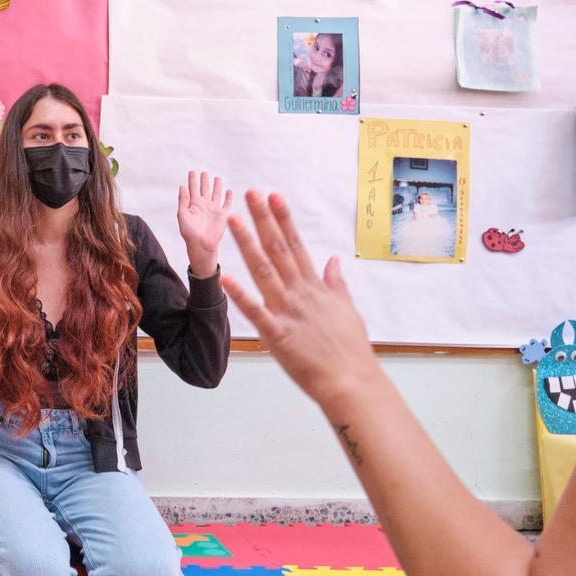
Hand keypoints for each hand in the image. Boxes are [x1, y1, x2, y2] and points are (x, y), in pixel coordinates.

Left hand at [177, 170, 232, 278]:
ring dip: (217, 186)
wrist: (201, 245)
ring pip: (216, 194)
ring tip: (217, 178)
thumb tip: (182, 186)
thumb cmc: (189, 232)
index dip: (192, 180)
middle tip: (204, 172)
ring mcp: (214, 209)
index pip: (193, 189)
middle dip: (204, 180)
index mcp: (193, 204)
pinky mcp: (223, 215)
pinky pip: (227, 203)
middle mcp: (204, 205)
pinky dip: (228, 197)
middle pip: (205, 189)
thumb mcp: (182, 214)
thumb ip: (183, 200)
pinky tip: (229, 190)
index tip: (192, 171)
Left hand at [220, 191, 382, 407]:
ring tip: (233, 220)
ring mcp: (288, 312)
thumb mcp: (347, 310)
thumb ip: (336, 284)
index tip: (273, 196)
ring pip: (264, 271)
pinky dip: (239, 293)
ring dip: (248, 244)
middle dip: (262, 220)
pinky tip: (224, 276)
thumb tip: (333, 260)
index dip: (283, 219)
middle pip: (278, 249)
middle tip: (249, 193)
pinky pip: (255, 311)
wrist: (351, 382)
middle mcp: (300, 293)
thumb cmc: (349, 350)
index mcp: (315, 287)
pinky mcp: (276, 334)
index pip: (296, 244)